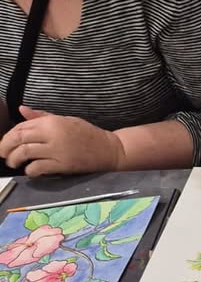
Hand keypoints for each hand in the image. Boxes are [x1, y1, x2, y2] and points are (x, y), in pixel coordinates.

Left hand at [0, 106, 122, 175]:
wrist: (110, 150)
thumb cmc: (88, 134)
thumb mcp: (65, 120)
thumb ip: (42, 117)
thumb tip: (22, 110)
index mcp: (52, 122)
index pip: (21, 127)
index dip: (8, 136)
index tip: (5, 143)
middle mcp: (52, 134)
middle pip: (19, 139)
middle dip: (6, 147)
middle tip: (3, 154)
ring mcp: (57, 150)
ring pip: (25, 153)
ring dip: (15, 159)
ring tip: (14, 163)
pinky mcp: (63, 165)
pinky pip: (39, 167)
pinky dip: (30, 170)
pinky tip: (30, 171)